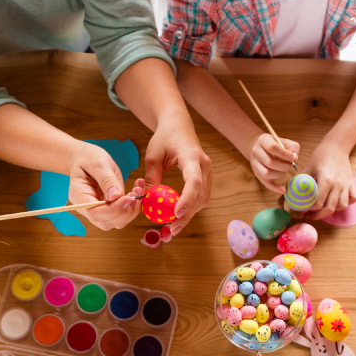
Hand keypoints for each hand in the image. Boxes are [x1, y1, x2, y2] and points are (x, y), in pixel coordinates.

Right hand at [68, 142, 141, 229]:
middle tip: (135, 193)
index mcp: (79, 197)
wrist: (86, 158)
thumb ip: (106, 179)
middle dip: (125, 211)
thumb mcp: (97, 163)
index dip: (113, 210)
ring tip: (138, 190)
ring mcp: (99, 210)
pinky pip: (123, 214)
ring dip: (131, 210)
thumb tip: (115, 196)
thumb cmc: (88, 158)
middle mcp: (88, 208)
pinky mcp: (110, 208)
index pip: (95, 214)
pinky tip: (137, 190)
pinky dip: (133, 206)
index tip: (127, 198)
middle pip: (107, 222)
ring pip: (117, 222)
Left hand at [145, 114, 212, 235]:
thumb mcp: (152, 156)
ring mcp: (207, 171)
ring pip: (203, 199)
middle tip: (172, 229)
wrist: (179, 126)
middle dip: (187, 214)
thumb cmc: (164, 138)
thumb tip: (148, 200)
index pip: (193, 181)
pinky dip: (192, 208)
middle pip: (200, 195)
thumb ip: (152, 178)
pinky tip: (180, 216)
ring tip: (175, 227)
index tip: (176, 214)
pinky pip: (202, 196)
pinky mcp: (206, 177)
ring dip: (190, 214)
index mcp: (191, 156)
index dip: (187, 200)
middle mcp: (204, 165)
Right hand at [248, 133, 299, 193]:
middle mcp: (256, 152)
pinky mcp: (257, 174)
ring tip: (284, 170)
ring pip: (266, 173)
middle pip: (270, 162)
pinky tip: (283, 190)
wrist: (259, 147)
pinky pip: (265, 183)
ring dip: (279, 174)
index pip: (272, 148)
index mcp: (263, 140)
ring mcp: (255, 164)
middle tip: (289, 165)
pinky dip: (274, 188)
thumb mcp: (284, 141)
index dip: (284, 154)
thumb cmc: (275, 144)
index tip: (293, 159)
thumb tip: (295, 158)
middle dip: (283, 166)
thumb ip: (292, 147)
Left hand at [303, 139, 355, 219]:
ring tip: (323, 209)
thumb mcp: (307, 167)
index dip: (308, 210)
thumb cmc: (320, 156)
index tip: (302, 211)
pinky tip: (338, 201)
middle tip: (309, 215)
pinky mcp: (352, 183)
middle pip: (329, 208)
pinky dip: (346, 203)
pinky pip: (353, 199)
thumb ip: (300, 182)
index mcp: (326, 180)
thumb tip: (291, 196)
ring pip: (342, 206)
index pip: (318, 203)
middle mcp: (338, 184)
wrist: (336, 146)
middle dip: (318, 215)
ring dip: (332, 210)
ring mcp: (346, 185)